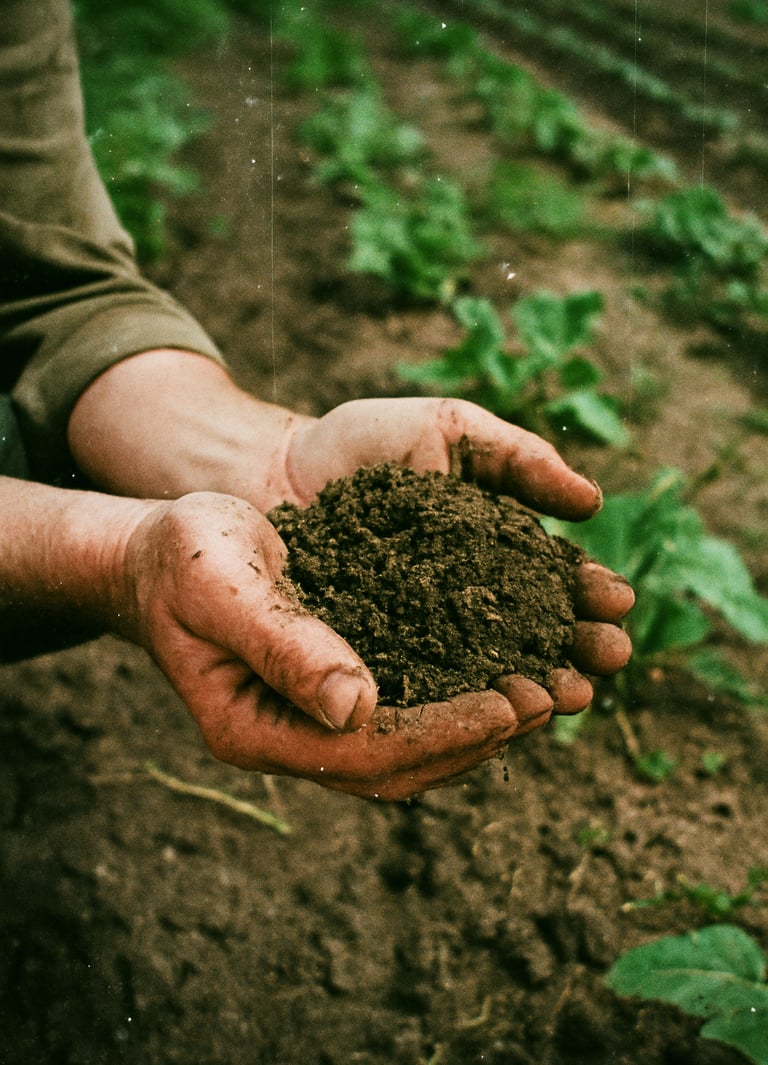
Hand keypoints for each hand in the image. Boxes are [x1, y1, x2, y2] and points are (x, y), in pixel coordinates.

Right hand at [117, 492, 557, 797]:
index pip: (363, 753)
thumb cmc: (184, 558)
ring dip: (477, 728)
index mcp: (253, 728)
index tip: (509, 705)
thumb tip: (355, 706)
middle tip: (547, 699)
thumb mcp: (223, 586)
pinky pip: (405, 710)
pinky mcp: (333, 692)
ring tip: (544, 691)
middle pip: (396, 765)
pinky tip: (502, 668)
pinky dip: (456, 698)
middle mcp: (287, 739)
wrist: (162, 552)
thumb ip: (281, 643)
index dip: (440, 734)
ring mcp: (310, 721)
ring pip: (409, 748)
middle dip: (475, 738)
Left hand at [283, 396, 633, 726]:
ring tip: (567, 696)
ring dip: (535, 689)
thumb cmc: (362, 443)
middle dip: (575, 652)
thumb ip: (517, 458)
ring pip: (488, 677)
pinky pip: (422, 696)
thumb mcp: (446, 430)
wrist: (272, 468)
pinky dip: (459, 708)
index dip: (589, 598)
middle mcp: (466, 608)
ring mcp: (420, 644)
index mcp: (494, 555)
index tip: (617, 607)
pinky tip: (492, 716)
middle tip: (607, 660)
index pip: (554, 586)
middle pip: (534, 640)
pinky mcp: (373, 669)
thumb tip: (592, 501)